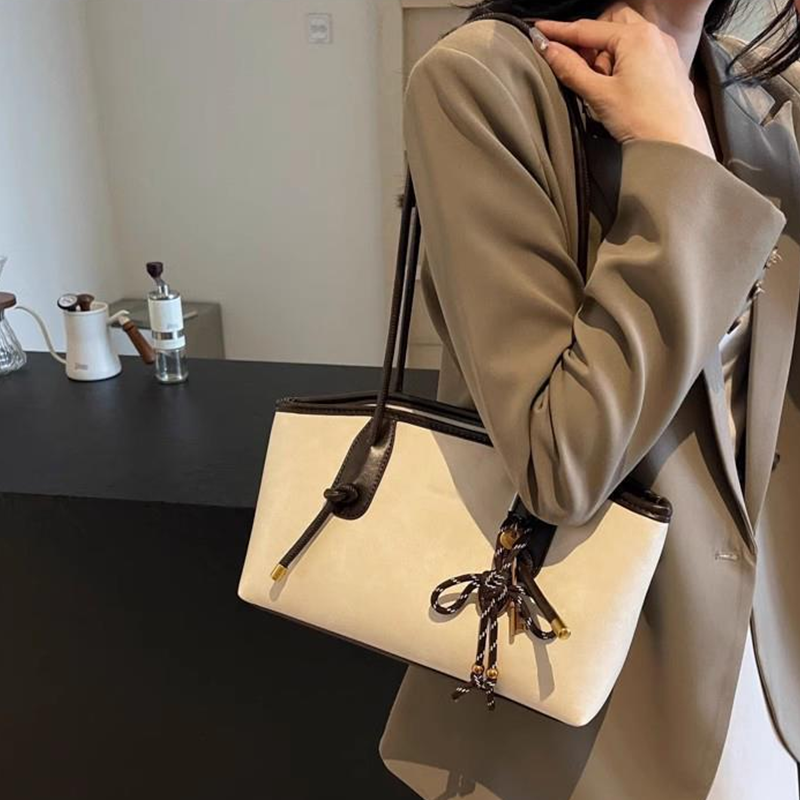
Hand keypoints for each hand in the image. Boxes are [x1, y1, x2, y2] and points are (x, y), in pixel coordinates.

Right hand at [533, 7, 715, 158]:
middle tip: (578, 67)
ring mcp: (665, 51)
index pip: (588, 28)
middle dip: (590, 43)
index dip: (560, 31)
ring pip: (626, 40)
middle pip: (610, 26)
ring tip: (602, 86)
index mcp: (636, 36)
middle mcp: (654, 36)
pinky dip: (624, 65)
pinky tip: (619, 90)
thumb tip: (548, 50)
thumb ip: (570, 69)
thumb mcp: (599, 94)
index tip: (540, 31)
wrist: (678, 146)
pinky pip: (640, 54)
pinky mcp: (669, 68)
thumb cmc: (645, 120)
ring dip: (607, 55)